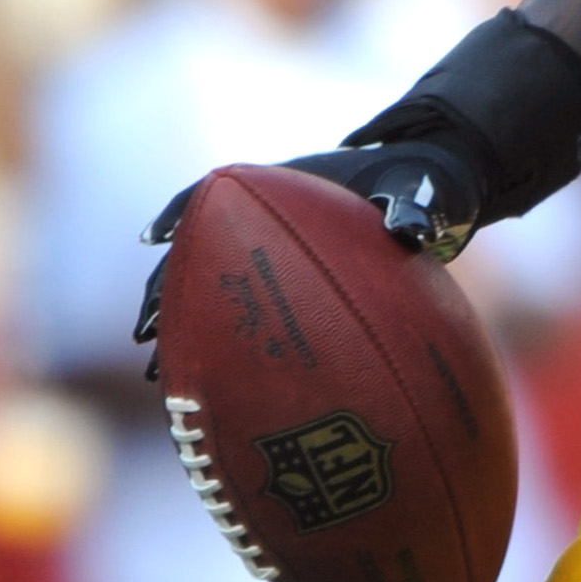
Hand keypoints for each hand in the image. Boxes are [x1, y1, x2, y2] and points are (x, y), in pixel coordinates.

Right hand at [132, 142, 483, 352]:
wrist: (435, 194)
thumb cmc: (423, 184)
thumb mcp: (424, 187)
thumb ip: (415, 204)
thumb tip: (410, 228)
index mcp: (284, 187)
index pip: (215, 194)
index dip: (180, 213)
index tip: (155, 239)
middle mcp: (265, 222)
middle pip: (196, 257)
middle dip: (165, 294)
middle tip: (145, 336)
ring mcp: (271, 255)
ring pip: (212, 294)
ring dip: (184, 331)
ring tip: (162, 377)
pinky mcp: (288, 285)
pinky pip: (253, 320)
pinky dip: (231, 353)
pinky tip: (217, 398)